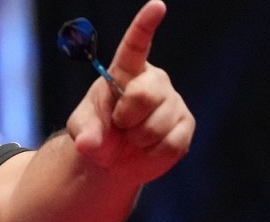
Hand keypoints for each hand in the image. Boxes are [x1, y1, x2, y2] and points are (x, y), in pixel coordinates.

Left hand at [66, 0, 193, 185]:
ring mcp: (173, 101)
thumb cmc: (97, 132)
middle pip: (144, 95)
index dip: (145, 25)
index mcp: (126, 71)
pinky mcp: (186, 125)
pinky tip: (146, 148)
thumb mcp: (83, 129)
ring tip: (132, 137)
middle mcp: (154, 81)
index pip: (136, 45)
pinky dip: (152, 153)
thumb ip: (84, 132)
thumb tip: (88, 143)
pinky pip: (169, 143)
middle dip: (126, 117)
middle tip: (119, 124)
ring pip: (157, 125)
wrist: (113, 158)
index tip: (156, 6)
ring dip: (138, 139)